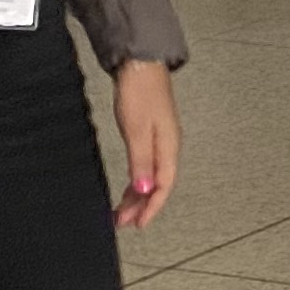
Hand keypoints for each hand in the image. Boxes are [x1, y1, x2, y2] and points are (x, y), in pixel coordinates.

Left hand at [109, 59, 181, 226]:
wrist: (140, 66)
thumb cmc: (141, 92)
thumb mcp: (137, 130)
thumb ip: (141, 161)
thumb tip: (144, 188)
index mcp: (168, 147)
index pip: (163, 186)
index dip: (151, 207)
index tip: (138, 223)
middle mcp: (168, 146)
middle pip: (157, 184)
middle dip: (141, 205)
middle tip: (123, 221)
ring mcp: (160, 139)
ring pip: (151, 176)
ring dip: (137, 194)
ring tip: (121, 209)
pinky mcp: (151, 133)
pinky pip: (146, 165)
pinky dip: (136, 179)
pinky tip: (129, 184)